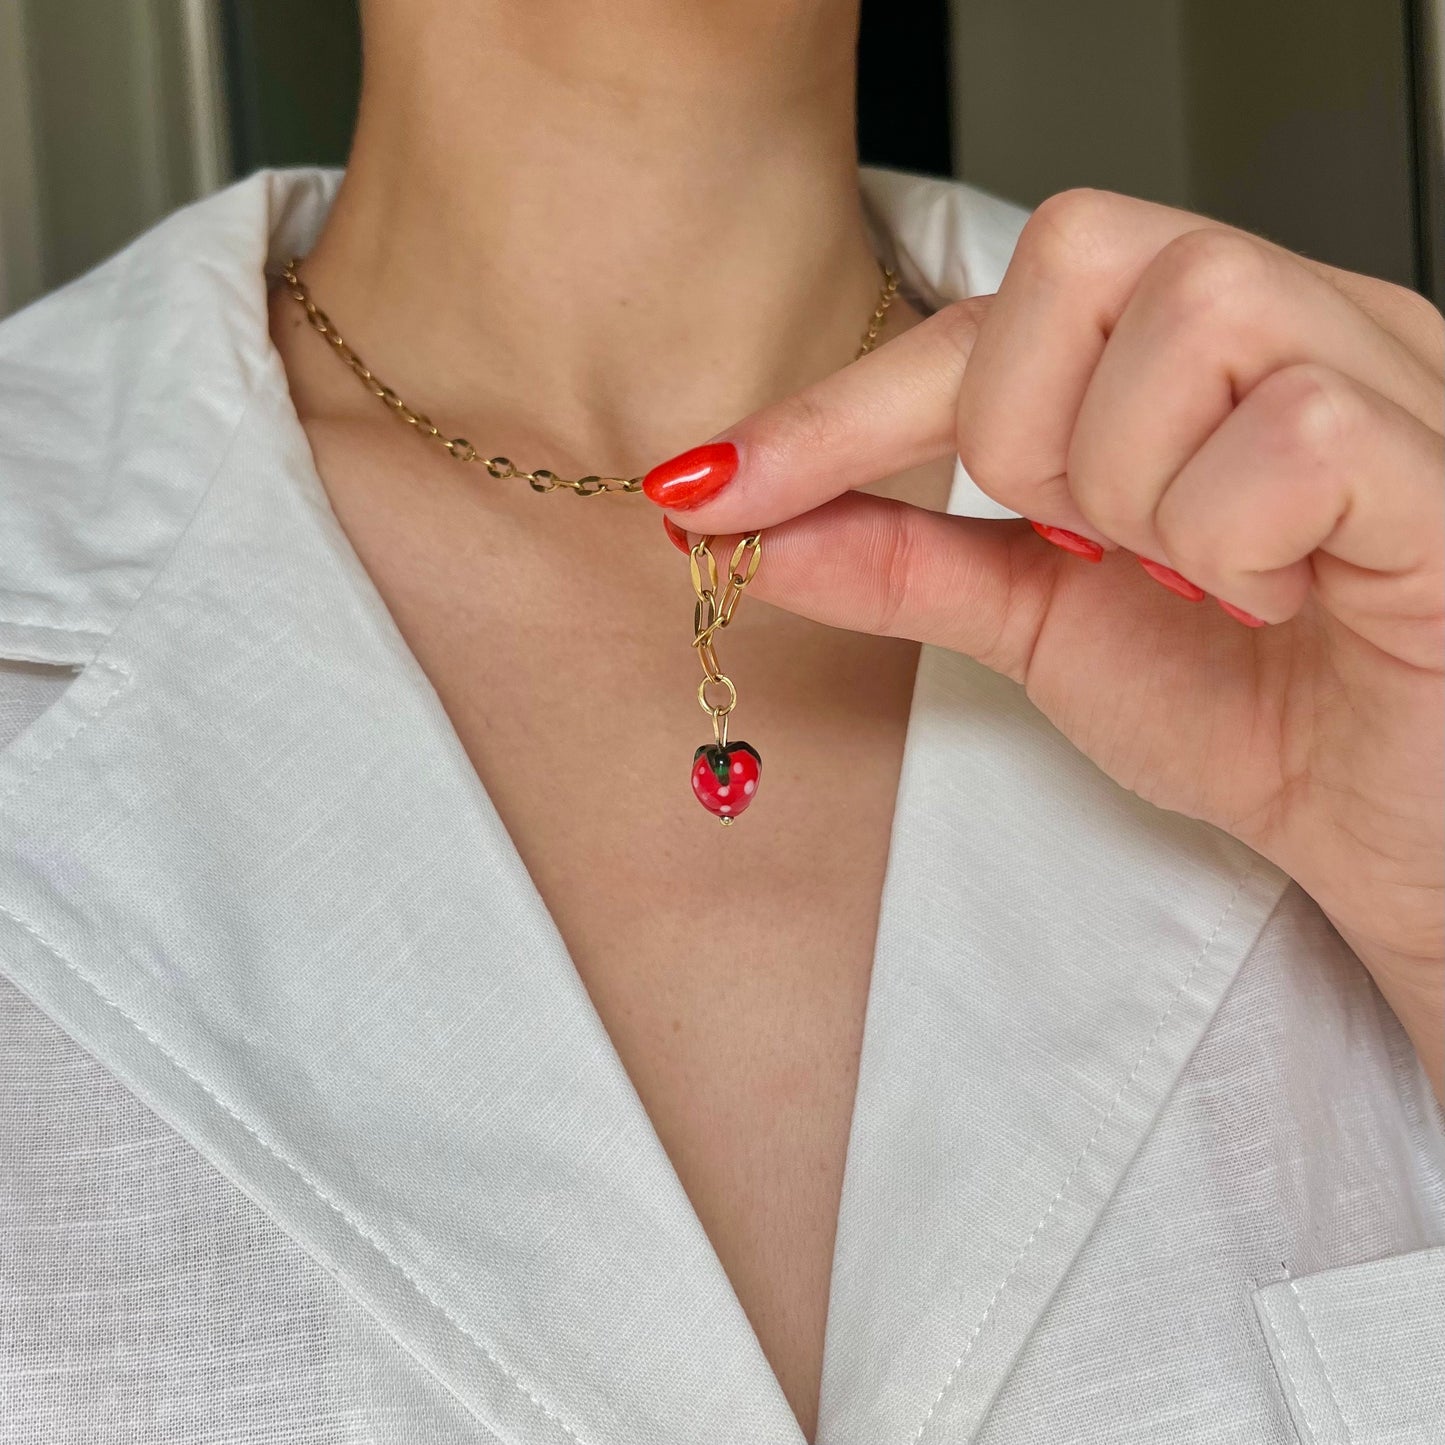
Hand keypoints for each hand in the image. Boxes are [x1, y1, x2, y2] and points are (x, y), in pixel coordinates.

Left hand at [642, 188, 1444, 1095]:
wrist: (1397, 837)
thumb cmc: (1256, 713)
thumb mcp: (1050, 626)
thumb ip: (913, 564)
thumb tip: (757, 531)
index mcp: (1205, 353)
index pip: (993, 312)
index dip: (843, 406)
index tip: (711, 487)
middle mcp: (1302, 323)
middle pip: (1088, 248)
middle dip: (1030, 428)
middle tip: (1090, 541)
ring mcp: (1390, 377)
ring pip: (1192, 314)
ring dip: (1136, 486)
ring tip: (1198, 578)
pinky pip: (1294, 430)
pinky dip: (1238, 539)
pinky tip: (1275, 600)